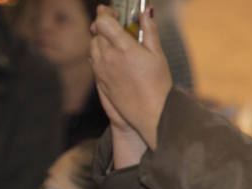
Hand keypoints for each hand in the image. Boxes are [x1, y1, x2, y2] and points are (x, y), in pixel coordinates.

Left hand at [90, 5, 172, 149]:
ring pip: (93, 48)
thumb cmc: (158, 85)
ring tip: (110, 38)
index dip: (105, 13)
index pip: (103, 22)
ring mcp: (102, 72)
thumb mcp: (157, 54)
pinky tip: (109, 56)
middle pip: (96, 33)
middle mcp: (108, 58)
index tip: (111, 11)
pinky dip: (98, 55)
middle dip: (102, 24)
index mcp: (123, 48)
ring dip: (99, 40)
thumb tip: (146, 11)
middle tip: (111, 21)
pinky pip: (94, 63)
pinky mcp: (101, 83)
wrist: (150, 114)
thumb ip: (150, 30)